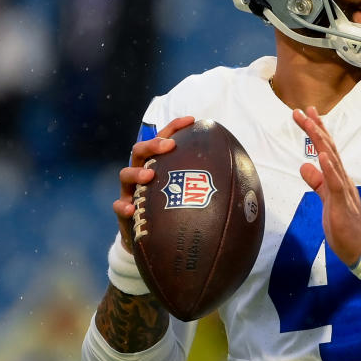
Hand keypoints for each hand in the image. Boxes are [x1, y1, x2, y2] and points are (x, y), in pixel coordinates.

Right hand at [112, 116, 194, 252]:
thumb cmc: (175, 210)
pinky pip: (118, 206)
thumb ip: (207, 184)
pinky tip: (130, 209)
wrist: (155, 240)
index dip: (175, 128)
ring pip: (125, 174)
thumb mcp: (190, 194)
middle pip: (141, 151)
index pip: (164, 139)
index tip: (191, 120)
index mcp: (158, 164)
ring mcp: (131, 191)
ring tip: (148, 177)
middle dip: (153, 145)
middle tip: (169, 146)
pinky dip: (122, 206)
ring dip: (136, 173)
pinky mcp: (124, 211)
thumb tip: (242, 178)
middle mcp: (142, 173)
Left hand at [293, 107, 360, 265]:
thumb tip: (304, 166)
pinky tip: (322, 155)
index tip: (306, 114)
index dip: (316, 131)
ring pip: (332, 161)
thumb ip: (317, 182)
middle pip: (327, 148)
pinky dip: (329, 168)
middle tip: (302, 110)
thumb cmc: (345, 225)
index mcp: (337, 177)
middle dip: (315, 129)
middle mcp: (341, 178)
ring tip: (311, 125)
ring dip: (321, 142)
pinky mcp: (342, 203)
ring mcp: (343, 189)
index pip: (326, 149)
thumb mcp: (326, 199)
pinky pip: (335, 183)